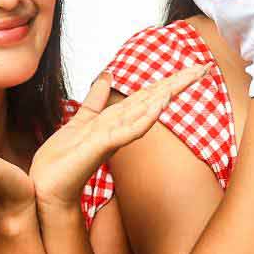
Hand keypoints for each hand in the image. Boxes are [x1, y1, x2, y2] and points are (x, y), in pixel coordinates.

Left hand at [31, 66, 206, 208]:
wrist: (47, 187)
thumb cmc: (63, 160)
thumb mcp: (81, 120)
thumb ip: (96, 99)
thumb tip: (107, 76)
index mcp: (117, 118)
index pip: (149, 94)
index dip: (171, 79)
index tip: (196, 65)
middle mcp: (120, 126)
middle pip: (154, 99)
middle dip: (179, 82)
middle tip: (205, 66)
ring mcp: (112, 137)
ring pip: (145, 112)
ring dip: (167, 95)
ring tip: (189, 78)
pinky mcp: (101, 147)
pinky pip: (127, 132)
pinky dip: (145, 119)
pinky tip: (159, 106)